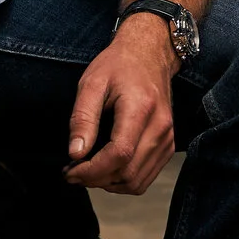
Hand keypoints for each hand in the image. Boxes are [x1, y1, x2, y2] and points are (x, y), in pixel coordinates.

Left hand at [63, 13, 177, 192]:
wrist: (149, 54)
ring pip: (137, 182)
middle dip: (96, 180)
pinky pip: (145, 177)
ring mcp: (167, 138)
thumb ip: (83, 118)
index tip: (70, 172)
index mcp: (141, 109)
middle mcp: (160, 128)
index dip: (92, 170)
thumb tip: (75, 153)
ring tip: (86, 172)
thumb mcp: (92, 83)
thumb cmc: (118, 66)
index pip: (119, 155)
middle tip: (72, 173)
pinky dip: (123, 181)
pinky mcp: (168, 145)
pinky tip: (105, 169)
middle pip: (128, 174)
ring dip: (108, 184)